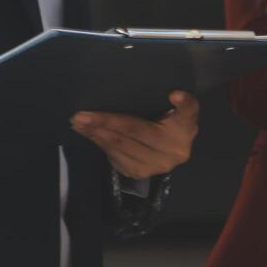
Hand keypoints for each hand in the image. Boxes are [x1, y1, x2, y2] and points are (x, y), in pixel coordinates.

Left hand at [71, 91, 199, 178]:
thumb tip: (168, 93)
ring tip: (79, 124)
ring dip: (97, 134)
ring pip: (122, 147)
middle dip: (106, 123)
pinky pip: (116, 157)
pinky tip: (90, 134)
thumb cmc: (164, 122)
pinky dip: (100, 144)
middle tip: (81, 116)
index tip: (174, 95)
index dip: (183, 104)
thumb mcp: (170, 109)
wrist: (167, 151)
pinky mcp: (141, 173)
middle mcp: (175, 150)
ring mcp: (158, 165)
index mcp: (185, 126)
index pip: (187, 112)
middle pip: (137, 132)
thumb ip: (170, 102)